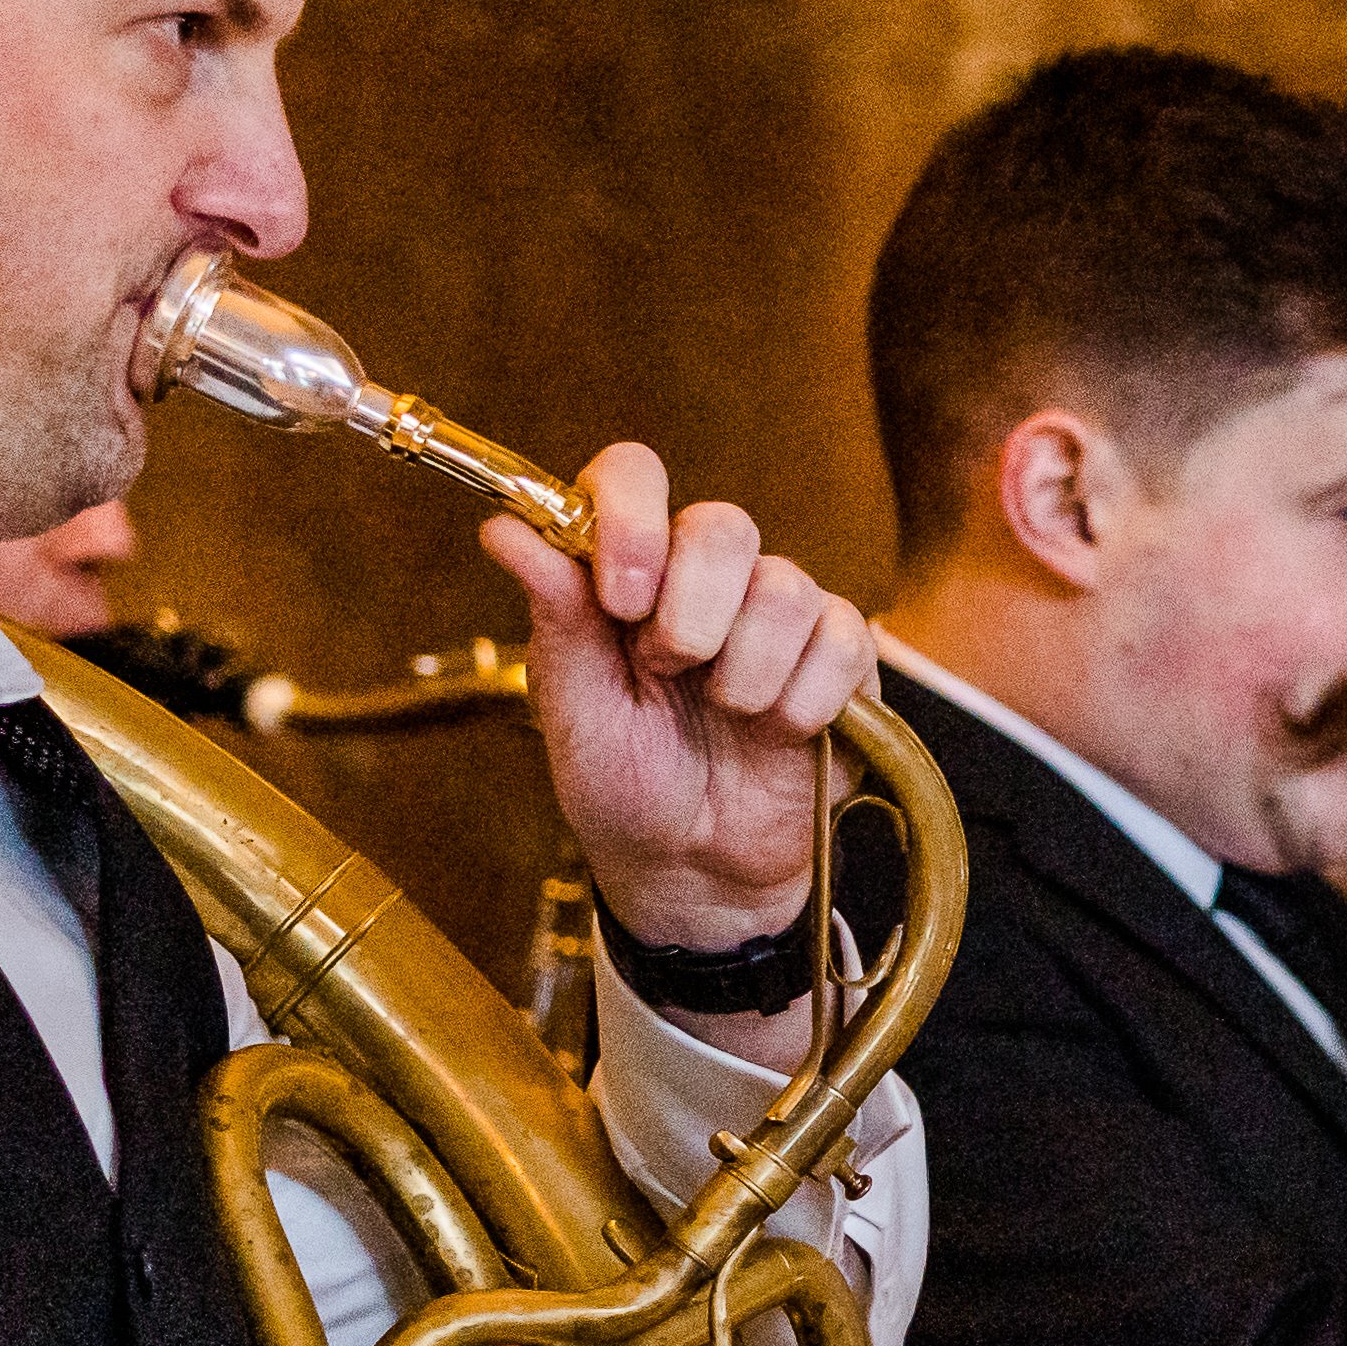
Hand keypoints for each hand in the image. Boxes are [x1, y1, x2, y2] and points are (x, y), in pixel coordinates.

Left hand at [498, 440, 875, 998]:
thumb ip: (555, 614)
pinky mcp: (843, 661)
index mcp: (629, 572)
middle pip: (722, 523)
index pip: (635, 476)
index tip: (619, 595)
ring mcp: (780, 616)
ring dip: (745, 669)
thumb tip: (503, 528)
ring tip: (724, 714)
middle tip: (669, 671)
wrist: (696, 870)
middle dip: (692, 606)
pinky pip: (841, 641)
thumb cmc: (625, 786)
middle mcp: (706, 579)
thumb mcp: (573, 707)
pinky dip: (803, 698)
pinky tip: (777, 732)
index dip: (631, 516)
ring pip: (785, 586)